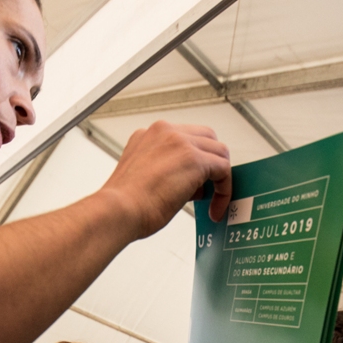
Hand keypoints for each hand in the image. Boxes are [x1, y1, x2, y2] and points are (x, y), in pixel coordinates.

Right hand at [99, 122, 231, 237]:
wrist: (117, 211)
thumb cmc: (124, 205)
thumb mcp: (143, 179)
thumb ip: (166, 172)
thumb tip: (189, 184)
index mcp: (148, 135)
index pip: (184, 139)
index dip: (194, 162)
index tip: (193, 184)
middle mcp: (164, 131)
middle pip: (206, 138)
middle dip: (211, 164)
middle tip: (208, 190)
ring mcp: (180, 141)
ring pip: (218, 151)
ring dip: (219, 177)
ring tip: (212, 202)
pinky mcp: (194, 158)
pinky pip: (224, 169)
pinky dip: (224, 190)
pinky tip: (215, 209)